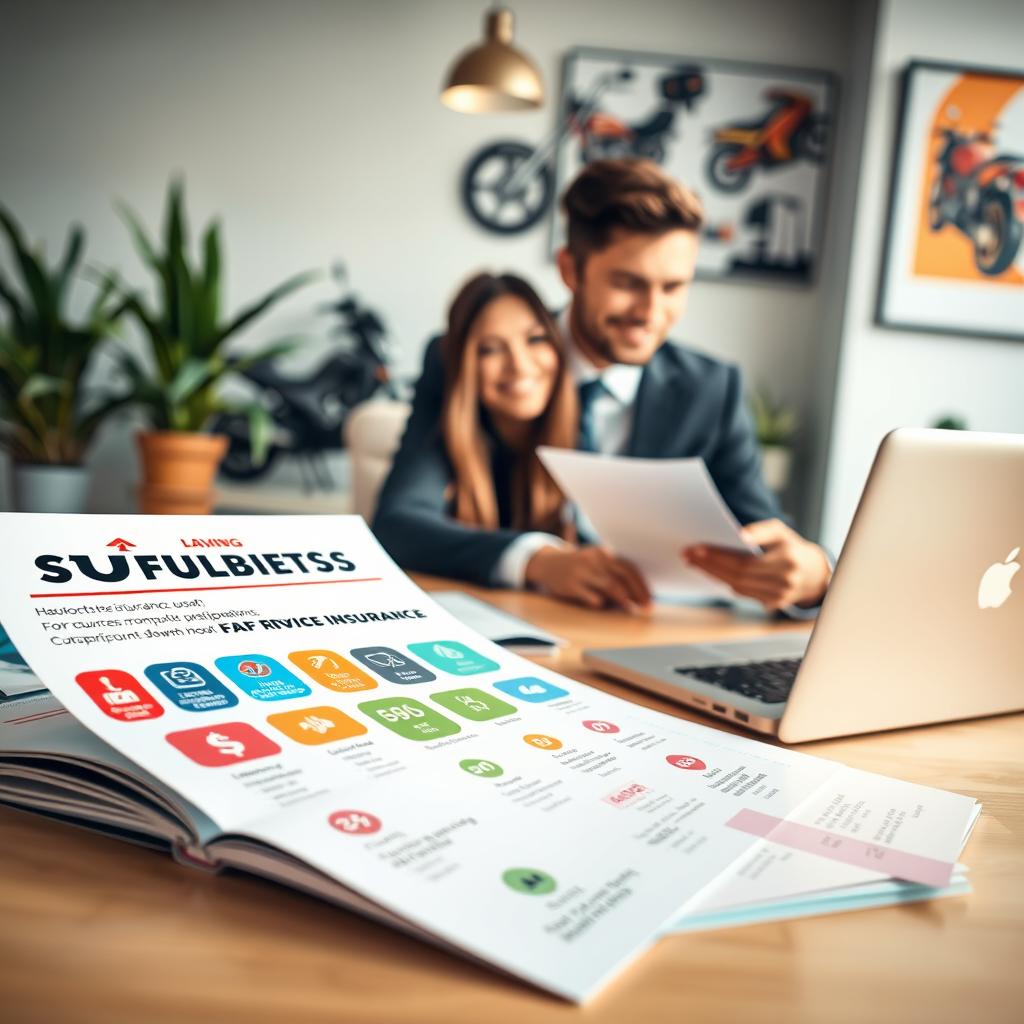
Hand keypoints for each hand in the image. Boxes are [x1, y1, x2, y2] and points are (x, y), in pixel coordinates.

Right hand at [525, 545, 651, 610]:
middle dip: (637, 594)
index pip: (628, 568)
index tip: (649, 598)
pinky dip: (602, 603)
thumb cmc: (579, 566)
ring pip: (610, 586)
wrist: (548, 564)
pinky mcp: (571, 585)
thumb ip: (613, 573)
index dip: (641, 584)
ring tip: (631, 610)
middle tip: (646, 607)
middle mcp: (594, 560)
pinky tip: (607, 608)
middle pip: (622, 577)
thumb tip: (637, 595)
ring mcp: (582, 572)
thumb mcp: (596, 562)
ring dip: (624, 600)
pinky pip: (592, 597)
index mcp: (603, 552)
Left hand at [682, 518, 831, 610]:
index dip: (718, 557)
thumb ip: (761, 530)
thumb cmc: (791, 546)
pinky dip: (724, 582)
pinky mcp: (773, 604)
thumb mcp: (780, 531)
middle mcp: (785, 582)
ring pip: (737, 588)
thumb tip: (738, 535)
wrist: (814, 573)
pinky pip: (742, 593)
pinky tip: (709, 571)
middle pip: (737, 577)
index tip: (696, 548)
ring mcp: (780, 597)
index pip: (744, 562)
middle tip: (687, 554)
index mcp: (787, 560)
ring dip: (712, 575)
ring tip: (693, 562)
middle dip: (709, 565)